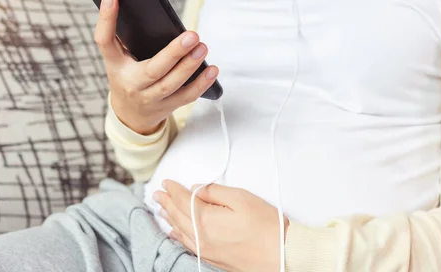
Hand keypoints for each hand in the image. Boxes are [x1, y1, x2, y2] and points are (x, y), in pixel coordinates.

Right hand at [94, 0, 218, 134]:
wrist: (129, 114)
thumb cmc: (127, 75)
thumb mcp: (119, 58)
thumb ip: (126, 36)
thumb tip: (141, 2)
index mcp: (115, 65)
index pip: (105, 41)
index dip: (106, 19)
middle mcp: (131, 84)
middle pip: (152, 70)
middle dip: (173, 53)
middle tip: (192, 35)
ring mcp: (149, 98)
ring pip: (171, 85)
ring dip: (189, 66)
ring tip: (202, 47)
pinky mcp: (166, 107)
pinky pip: (186, 97)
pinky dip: (201, 84)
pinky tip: (212, 69)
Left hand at [154, 180, 288, 271]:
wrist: (283, 254)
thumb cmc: (266, 225)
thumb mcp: (241, 198)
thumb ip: (214, 191)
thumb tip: (196, 189)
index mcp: (206, 220)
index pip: (183, 201)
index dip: (173, 190)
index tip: (166, 182)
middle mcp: (202, 238)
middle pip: (178, 216)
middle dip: (166, 203)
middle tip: (157, 193)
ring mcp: (206, 251)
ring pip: (180, 232)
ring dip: (170, 218)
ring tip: (162, 208)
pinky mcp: (214, 259)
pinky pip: (188, 245)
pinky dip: (178, 235)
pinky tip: (174, 232)